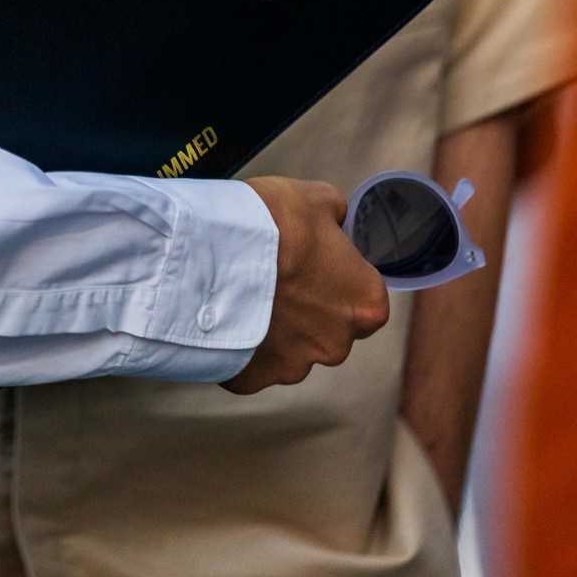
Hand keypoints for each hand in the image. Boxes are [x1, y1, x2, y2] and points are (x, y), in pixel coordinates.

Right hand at [223, 176, 388, 392]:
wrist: (211, 259)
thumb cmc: (271, 228)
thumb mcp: (315, 198)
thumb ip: (336, 215)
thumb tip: (335, 221)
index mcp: (365, 302)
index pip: (363, 293)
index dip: (335, 274)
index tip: (309, 259)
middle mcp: (338, 343)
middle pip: (327, 326)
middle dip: (305, 307)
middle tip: (273, 275)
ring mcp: (295, 365)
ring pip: (289, 347)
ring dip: (272, 326)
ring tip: (242, 292)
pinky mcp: (254, 378)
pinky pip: (250, 362)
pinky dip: (240, 341)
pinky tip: (224, 313)